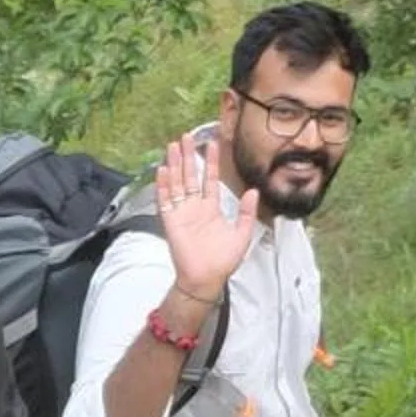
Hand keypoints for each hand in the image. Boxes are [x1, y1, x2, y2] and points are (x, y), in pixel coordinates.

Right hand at [150, 133, 255, 304]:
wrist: (206, 280)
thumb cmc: (223, 262)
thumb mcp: (242, 235)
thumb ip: (246, 213)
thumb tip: (253, 191)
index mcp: (211, 209)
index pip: (210, 179)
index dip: (211, 161)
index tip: (212, 143)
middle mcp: (195, 208)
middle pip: (190, 176)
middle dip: (189, 156)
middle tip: (186, 136)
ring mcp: (182, 213)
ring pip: (177, 184)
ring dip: (175, 165)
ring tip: (173, 146)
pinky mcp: (171, 222)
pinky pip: (166, 200)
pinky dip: (164, 185)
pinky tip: (162, 170)